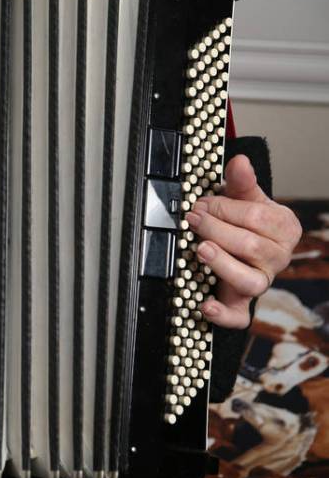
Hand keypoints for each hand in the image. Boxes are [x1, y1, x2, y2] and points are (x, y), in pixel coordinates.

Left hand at [186, 154, 301, 328]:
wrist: (246, 247)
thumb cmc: (246, 222)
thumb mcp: (246, 199)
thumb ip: (242, 182)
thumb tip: (239, 161)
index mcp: (284, 230)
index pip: (258, 218)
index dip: (227, 209)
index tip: (202, 203)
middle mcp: (277, 258)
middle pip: (250, 246)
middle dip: (217, 230)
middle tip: (192, 219)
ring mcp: (261, 282)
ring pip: (249, 280)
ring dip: (222, 264)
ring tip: (201, 249)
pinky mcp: (242, 303)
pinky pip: (238, 316)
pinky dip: (222, 313)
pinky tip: (205, 305)